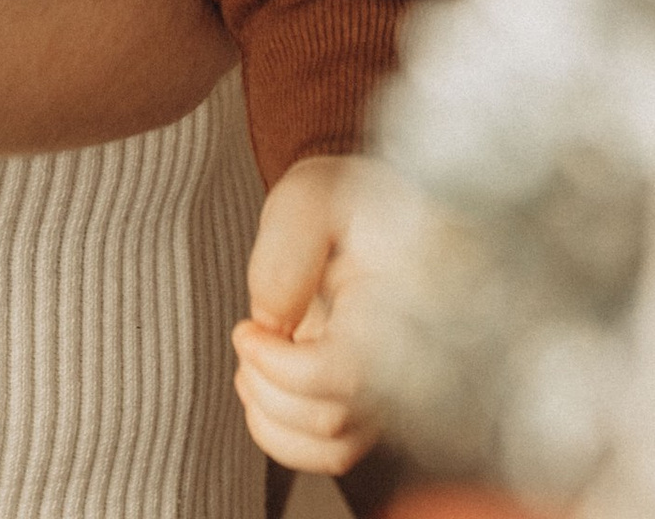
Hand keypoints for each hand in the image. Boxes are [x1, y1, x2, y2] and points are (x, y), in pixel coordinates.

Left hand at [231, 154, 376, 477]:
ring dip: (272, 417)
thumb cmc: (340, 201)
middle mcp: (409, 361)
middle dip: (267, 387)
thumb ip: (285, 254)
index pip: (343, 376)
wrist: (367, 212)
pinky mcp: (375, 407)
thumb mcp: (306, 199)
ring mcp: (395, 391)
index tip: (246, 329)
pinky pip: (333, 455)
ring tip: (253, 365)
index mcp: (402, 305)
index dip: (279, 366)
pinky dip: (285, 436)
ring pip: (331, 451)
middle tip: (248, 336)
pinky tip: (267, 386)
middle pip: (330, 420)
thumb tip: (274, 323)